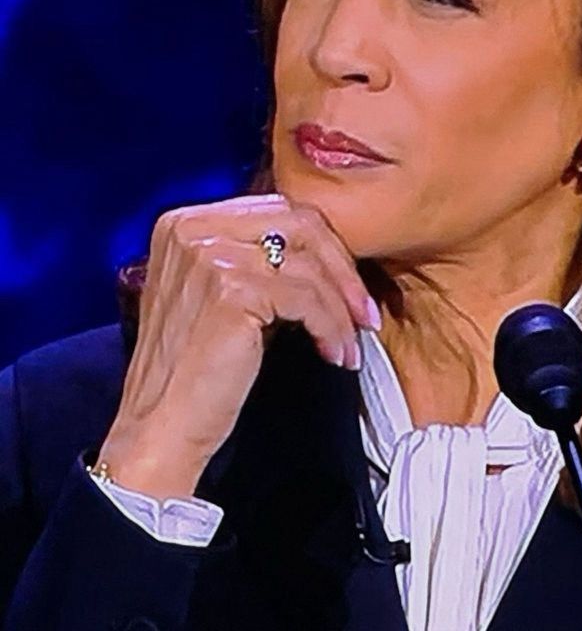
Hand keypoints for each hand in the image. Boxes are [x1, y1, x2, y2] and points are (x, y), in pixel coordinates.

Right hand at [96, 193, 379, 497]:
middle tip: (364, 311)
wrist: (160, 429)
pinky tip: (335, 354)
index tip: (349, 285)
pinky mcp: (230, 290)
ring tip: (352, 343)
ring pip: (308, 265)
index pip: (277, 210)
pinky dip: (331, 327)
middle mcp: (193, 228)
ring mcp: (209, 255)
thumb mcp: (222, 293)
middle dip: (342, 268)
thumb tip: (329, 253)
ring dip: (341, 308)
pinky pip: (306, 299)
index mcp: (185, 221)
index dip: (323, 246)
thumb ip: (259, 258)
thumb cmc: (195, 369)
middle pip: (298, 223)